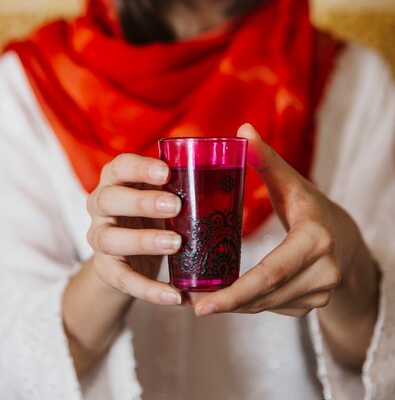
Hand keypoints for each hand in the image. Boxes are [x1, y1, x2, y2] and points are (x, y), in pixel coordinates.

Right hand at [86, 153, 182, 305]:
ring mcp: (99, 237)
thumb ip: (181, 185)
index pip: (120, 166)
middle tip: (176, 205)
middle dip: (142, 202)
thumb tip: (227, 182)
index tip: (166, 172)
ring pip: (110, 239)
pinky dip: (149, 290)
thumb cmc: (152, 211)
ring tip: (176, 243)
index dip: (140, 168)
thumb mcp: (161, 193)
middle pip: (109, 200)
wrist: (128, 252)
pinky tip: (174, 296)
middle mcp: (100, 205)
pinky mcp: (106, 269)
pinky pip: (124, 280)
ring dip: (143, 241)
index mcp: (115, 179)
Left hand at [192, 123, 370, 319]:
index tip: (201, 303)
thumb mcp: (290, 182)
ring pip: (266, 305)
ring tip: (199, 301)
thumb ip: (266, 159)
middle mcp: (324, 271)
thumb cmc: (309, 205)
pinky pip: (274, 308)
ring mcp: (321, 292)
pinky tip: (227, 297)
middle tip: (189, 303)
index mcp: (315, 239)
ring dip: (234, 306)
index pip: (270, 272)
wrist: (344, 236)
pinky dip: (249, 305)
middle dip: (226, 302)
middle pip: (265, 294)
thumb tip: (243, 128)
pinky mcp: (313, 305)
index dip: (235, 292)